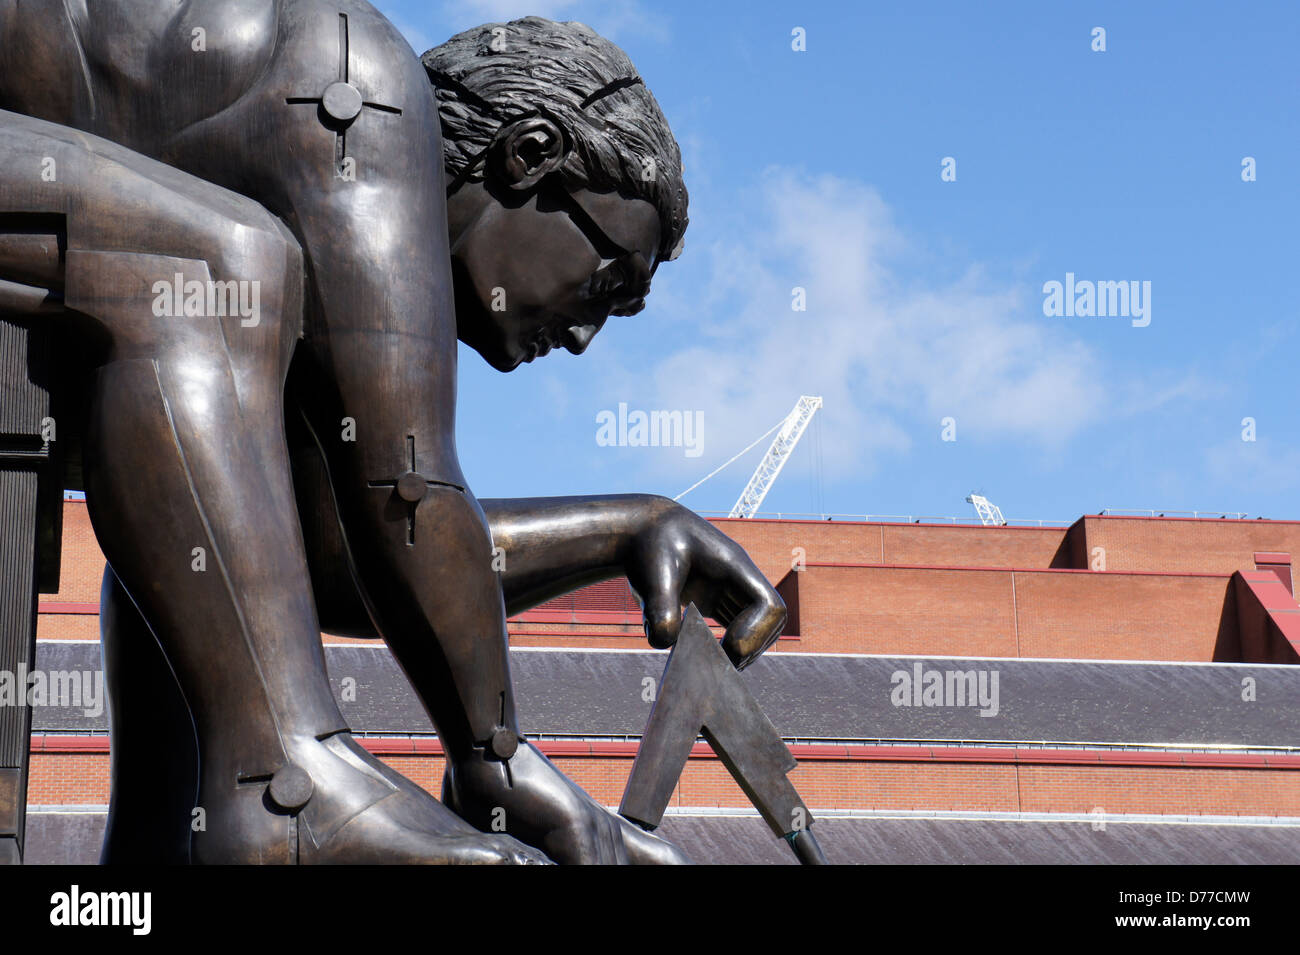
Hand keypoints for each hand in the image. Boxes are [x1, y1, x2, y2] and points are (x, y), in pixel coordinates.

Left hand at [625, 500, 785, 669]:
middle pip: (772, 621)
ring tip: (706, 663)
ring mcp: (727, 591)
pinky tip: (694, 654)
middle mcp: (737, 579)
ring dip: (741, 651)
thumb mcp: (650, 576)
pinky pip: (735, 628)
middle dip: (752, 647)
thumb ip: (660, 610)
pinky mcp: (713, 601)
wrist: (637, 533)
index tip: (723, 646)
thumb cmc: (647, 546)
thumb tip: (666, 643)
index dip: (755, 633)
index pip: (770, 605)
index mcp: (733, 566)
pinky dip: (723, 647)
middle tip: (718, 664)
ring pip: (757, 627)